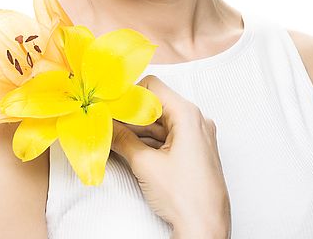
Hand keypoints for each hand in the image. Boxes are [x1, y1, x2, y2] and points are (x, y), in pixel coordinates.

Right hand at [111, 75, 230, 237]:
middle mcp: (196, 120)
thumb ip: (123, 140)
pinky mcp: (195, 150)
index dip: (129, 94)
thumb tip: (105, 126)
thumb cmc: (184, 196)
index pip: (154, 87)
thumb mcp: (146, 165)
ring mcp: (197, 135)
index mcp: (188, 114)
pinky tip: (129, 146)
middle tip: (106, 120)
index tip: (110, 104)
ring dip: (138, 128)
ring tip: (113, 135)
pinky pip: (169, 136)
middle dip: (131, 113)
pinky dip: (150, 139)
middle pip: (157, 104)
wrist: (206, 227)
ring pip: (162, 121)